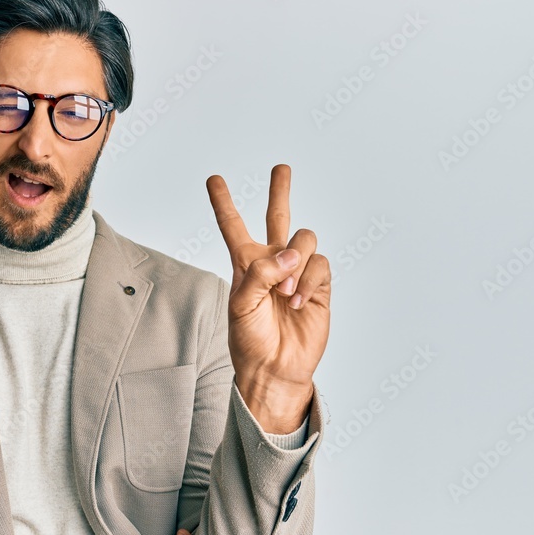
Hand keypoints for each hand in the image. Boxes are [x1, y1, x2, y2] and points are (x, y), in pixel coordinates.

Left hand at [206, 164, 330, 432]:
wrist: (275, 367)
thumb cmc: (250, 339)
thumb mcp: (241, 304)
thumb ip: (261, 273)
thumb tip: (291, 254)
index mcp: (246, 264)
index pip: (233, 226)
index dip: (224, 202)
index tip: (214, 179)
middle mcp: (273, 262)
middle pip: (278, 216)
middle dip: (280, 191)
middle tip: (281, 168)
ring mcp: (297, 272)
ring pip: (305, 237)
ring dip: (295, 261)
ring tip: (284, 291)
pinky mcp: (319, 285)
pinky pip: (319, 263)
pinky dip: (308, 280)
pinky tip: (297, 300)